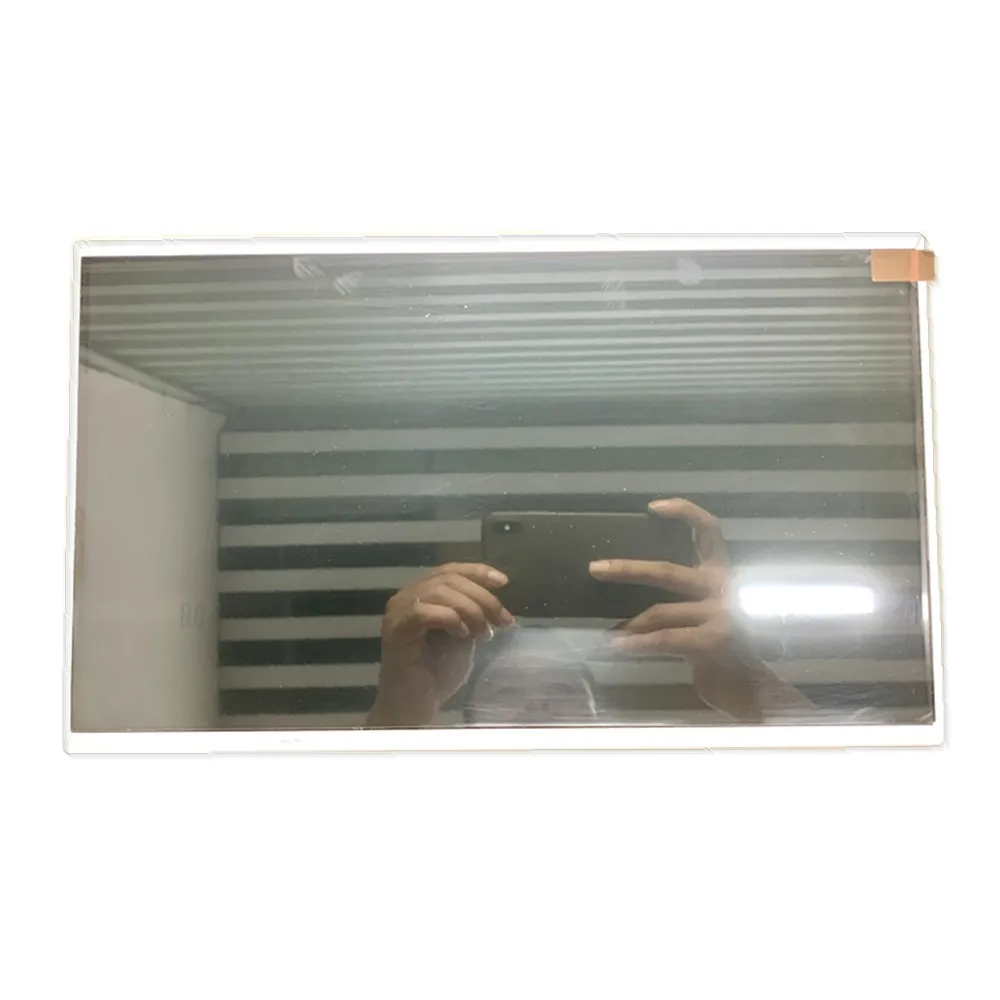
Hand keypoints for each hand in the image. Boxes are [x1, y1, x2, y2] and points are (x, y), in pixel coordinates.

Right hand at [369, 563, 513, 726]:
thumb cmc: (438, 672)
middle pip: (448, 578)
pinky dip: (450, 619)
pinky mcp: (395, 630)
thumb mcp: (464, 634)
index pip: (450, 570)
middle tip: (500, 620)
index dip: (477, 572)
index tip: (502, 582)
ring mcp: (398, 612)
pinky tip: (461, 635)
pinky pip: (424, 612)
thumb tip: (495, 601)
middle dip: (482, 597)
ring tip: (482, 633)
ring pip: (439, 591)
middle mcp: (406, 596)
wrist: (418, 704)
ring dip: (469, 609)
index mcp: (422, 594)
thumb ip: (473, 613)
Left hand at [589, 497, 731, 661]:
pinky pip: (666, 638)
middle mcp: (723, 587)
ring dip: (630, 624)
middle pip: (668, 571)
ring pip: (661, 611)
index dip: (685, 512)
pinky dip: (639, 644)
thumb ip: (682, 597)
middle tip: (595, 569)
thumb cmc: (720, 649)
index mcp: (721, 574)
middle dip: (628, 570)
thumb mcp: (705, 613)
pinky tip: (621, 648)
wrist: (751, 687)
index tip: (653, 506)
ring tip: (609, 634)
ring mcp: (722, 613)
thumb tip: (632, 585)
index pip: (709, 531)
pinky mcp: (715, 640)